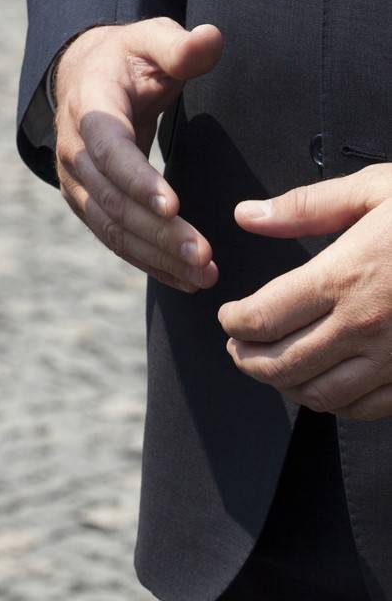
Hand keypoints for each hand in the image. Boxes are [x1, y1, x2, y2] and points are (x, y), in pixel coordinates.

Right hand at [53, 17, 223, 292]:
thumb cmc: (128, 58)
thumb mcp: (151, 39)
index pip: (109, 149)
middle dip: (157, 232)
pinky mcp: (87, 203)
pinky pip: (115, 240)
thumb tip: (211, 38)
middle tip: (203, 256)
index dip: (137, 179)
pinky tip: (184, 280)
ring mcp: (77, 182)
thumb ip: (180, 45)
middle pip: (113, 200)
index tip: (172, 205)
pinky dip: (148, 262)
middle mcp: (75, 150)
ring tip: (203, 276)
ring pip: (112, 228)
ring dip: (156, 256)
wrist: (85, 77)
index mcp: (90, 106)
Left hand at [220, 167, 391, 419]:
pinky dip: (335, 405)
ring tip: (270, 370)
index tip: (226, 319)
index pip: (265, 316)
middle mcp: (365, 326)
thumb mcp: (373, 191)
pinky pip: (367, 409)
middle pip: (285, 364)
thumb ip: (305, 206)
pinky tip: (324, 388)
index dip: (235, 324)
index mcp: (345, 276)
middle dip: (250, 361)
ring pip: (322, 395)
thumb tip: (247, 214)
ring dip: (286, 387)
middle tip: (237, 351)